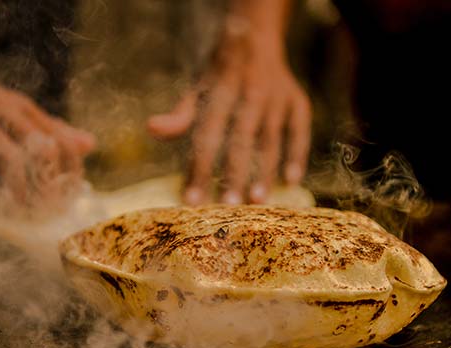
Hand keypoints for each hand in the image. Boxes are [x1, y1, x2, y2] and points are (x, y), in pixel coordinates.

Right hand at [0, 35, 94, 206]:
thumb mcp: (14, 109)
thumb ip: (51, 128)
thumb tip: (90, 145)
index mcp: (21, 107)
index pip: (61, 140)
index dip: (71, 172)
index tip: (72, 196)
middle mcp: (1, 110)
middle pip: (41, 149)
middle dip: (50, 185)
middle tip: (51, 210)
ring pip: (9, 156)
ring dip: (20, 189)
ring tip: (23, 210)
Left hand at [147, 19, 310, 204]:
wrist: (256, 37)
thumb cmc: (220, 74)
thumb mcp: (197, 88)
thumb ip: (180, 115)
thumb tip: (151, 129)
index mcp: (220, 92)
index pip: (207, 135)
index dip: (200, 167)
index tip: (192, 200)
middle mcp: (250, 95)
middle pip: (241, 140)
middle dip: (234, 174)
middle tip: (228, 207)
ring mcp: (276, 98)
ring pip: (270, 139)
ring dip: (265, 171)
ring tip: (257, 201)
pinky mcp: (297, 101)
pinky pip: (299, 130)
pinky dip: (297, 154)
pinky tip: (291, 180)